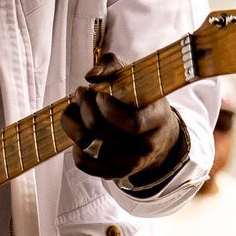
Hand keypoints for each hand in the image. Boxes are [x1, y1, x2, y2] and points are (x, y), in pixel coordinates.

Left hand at [60, 51, 183, 182]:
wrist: (160, 135)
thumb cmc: (140, 98)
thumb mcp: (133, 75)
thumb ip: (111, 64)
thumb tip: (91, 76)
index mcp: (156, 116)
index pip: (132, 122)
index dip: (108, 109)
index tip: (98, 93)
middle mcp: (147, 142)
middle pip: (104, 131)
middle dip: (85, 109)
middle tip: (81, 93)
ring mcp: (133, 160)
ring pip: (96, 151)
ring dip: (76, 129)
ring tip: (75, 111)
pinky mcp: (120, 171)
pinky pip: (93, 169)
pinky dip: (79, 156)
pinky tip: (77, 141)